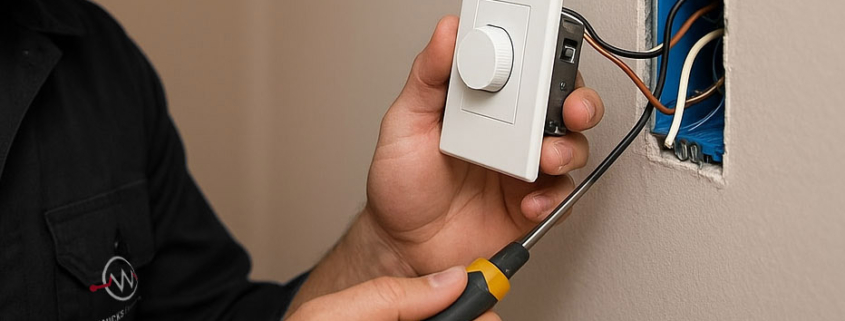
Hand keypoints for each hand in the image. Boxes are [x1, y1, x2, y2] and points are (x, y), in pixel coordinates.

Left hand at [286, 15, 604, 314]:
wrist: (402, 244)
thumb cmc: (402, 184)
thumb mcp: (405, 122)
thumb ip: (427, 77)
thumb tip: (446, 34)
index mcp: (485, 105)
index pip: (526, 72)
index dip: (544, 63)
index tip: (544, 62)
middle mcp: (511, 134)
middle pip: (564, 105)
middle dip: (579, 101)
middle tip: (571, 107)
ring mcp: (525, 169)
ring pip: (572, 147)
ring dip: (569, 148)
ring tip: (547, 157)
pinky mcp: (532, 204)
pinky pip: (560, 196)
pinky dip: (553, 196)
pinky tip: (531, 199)